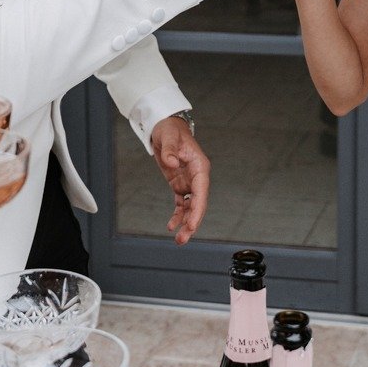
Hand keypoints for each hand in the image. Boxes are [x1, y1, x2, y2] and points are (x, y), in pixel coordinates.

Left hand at [150, 116, 209, 246]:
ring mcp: (189, 182)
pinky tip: (171, 226)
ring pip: (190, 207)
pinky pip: (181, 204)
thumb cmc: (171, 130)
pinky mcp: (180, 184)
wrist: (166, 127)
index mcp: (199, 166)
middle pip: (198, 204)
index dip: (198, 210)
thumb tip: (171, 163)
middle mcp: (197, 177)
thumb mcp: (169, 136)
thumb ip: (170, 150)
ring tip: (179, 239)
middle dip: (192, 222)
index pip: (202, 191)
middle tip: (183, 238)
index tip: (192, 224)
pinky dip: (177, 215)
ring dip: (186, 223)